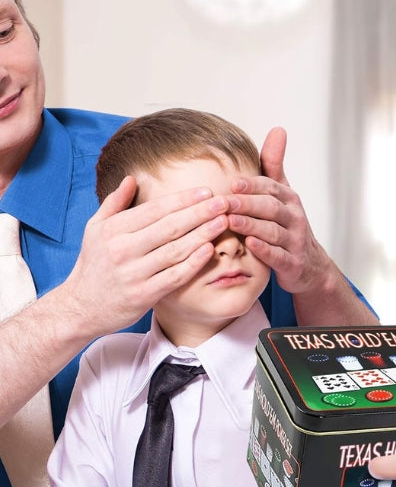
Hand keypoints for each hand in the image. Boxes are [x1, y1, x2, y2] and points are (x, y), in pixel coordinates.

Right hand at [62, 176, 229, 337]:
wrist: (80, 307)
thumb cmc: (93, 264)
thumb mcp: (95, 229)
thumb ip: (114, 203)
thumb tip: (131, 179)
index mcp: (114, 230)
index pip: (155, 209)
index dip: (183, 199)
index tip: (206, 191)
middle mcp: (123, 250)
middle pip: (170, 227)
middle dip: (200, 213)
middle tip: (224, 202)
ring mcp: (134, 274)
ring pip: (176, 250)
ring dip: (203, 235)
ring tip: (223, 222)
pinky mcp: (143, 296)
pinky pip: (174, 276)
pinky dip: (193, 263)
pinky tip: (210, 250)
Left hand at [226, 127, 331, 294]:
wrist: (310, 265)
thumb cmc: (288, 226)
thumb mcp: (283, 194)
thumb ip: (275, 166)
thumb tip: (278, 129)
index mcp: (289, 199)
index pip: (271, 187)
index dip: (252, 185)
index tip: (232, 182)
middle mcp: (294, 218)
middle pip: (271, 207)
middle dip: (248, 203)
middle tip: (225, 200)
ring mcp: (295, 242)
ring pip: (273, 231)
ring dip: (251, 225)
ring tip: (230, 221)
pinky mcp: (292, 264)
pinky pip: (278, 256)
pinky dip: (265, 251)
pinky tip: (250, 245)